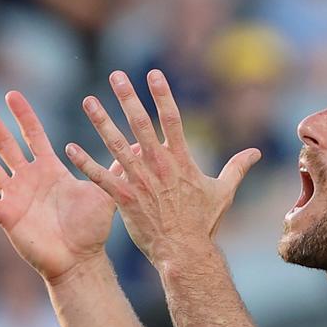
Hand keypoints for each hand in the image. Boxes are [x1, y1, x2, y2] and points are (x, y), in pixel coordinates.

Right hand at [0, 91, 115, 282]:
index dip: (23, 116)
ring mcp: (16, 198)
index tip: (12, 94)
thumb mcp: (104, 193)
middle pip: (6, 145)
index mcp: (50, 171)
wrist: (80, 261)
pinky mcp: (8, 217)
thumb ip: (113, 170)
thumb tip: (138, 147)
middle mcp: (29, 180)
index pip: (33, 136)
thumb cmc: (91, 230)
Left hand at [64, 69, 260, 265]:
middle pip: (140, 124)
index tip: (153, 74)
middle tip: (116, 76)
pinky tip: (70, 148)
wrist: (184, 253)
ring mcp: (140, 182)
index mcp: (181, 160)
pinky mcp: (125, 199)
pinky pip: (101, 177)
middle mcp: (159, 166)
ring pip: (116, 146)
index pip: (171, 119)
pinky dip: (85, 163)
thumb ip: (237, 168)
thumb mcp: (223, 192)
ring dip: (101, 122)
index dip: (162, 95)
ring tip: (88, 101)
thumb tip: (256, 152)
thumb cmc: (203, 223)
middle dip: (127, 98)